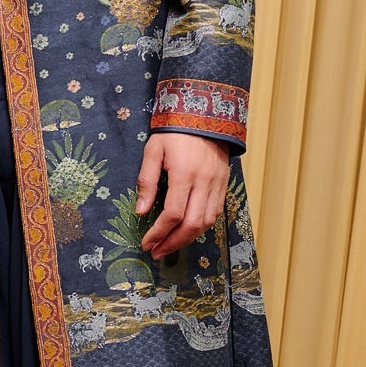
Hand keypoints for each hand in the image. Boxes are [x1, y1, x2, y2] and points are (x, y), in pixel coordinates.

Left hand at [136, 132, 229, 260]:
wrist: (205, 114)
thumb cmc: (175, 131)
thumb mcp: (153, 151)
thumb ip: (146, 181)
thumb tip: (141, 211)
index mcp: (185, 174)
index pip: (173, 214)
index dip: (159, 232)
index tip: (147, 243)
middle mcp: (205, 182)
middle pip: (192, 224)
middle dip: (173, 242)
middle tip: (157, 252)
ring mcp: (218, 184)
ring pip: (207, 222)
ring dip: (188, 238)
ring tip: (170, 245)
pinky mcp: (224, 184)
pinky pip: (215, 213)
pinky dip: (201, 226)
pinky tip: (187, 230)